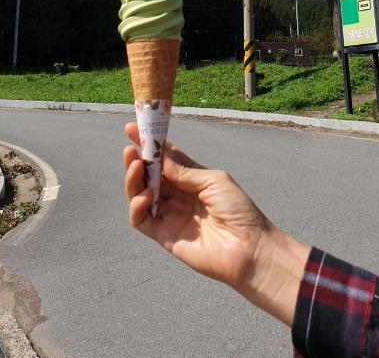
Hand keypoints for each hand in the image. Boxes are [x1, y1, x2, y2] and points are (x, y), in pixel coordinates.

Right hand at [123, 123, 309, 325]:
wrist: (249, 248)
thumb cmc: (239, 210)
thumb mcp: (214, 181)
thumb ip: (185, 171)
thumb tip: (160, 158)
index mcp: (192, 179)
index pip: (166, 158)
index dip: (151, 145)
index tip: (134, 129)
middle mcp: (178, 195)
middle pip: (150, 175)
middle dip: (137, 160)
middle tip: (130, 149)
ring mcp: (169, 215)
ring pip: (140, 194)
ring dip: (133, 180)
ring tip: (134, 166)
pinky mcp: (163, 236)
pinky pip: (141, 219)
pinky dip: (137, 205)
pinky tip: (146, 195)